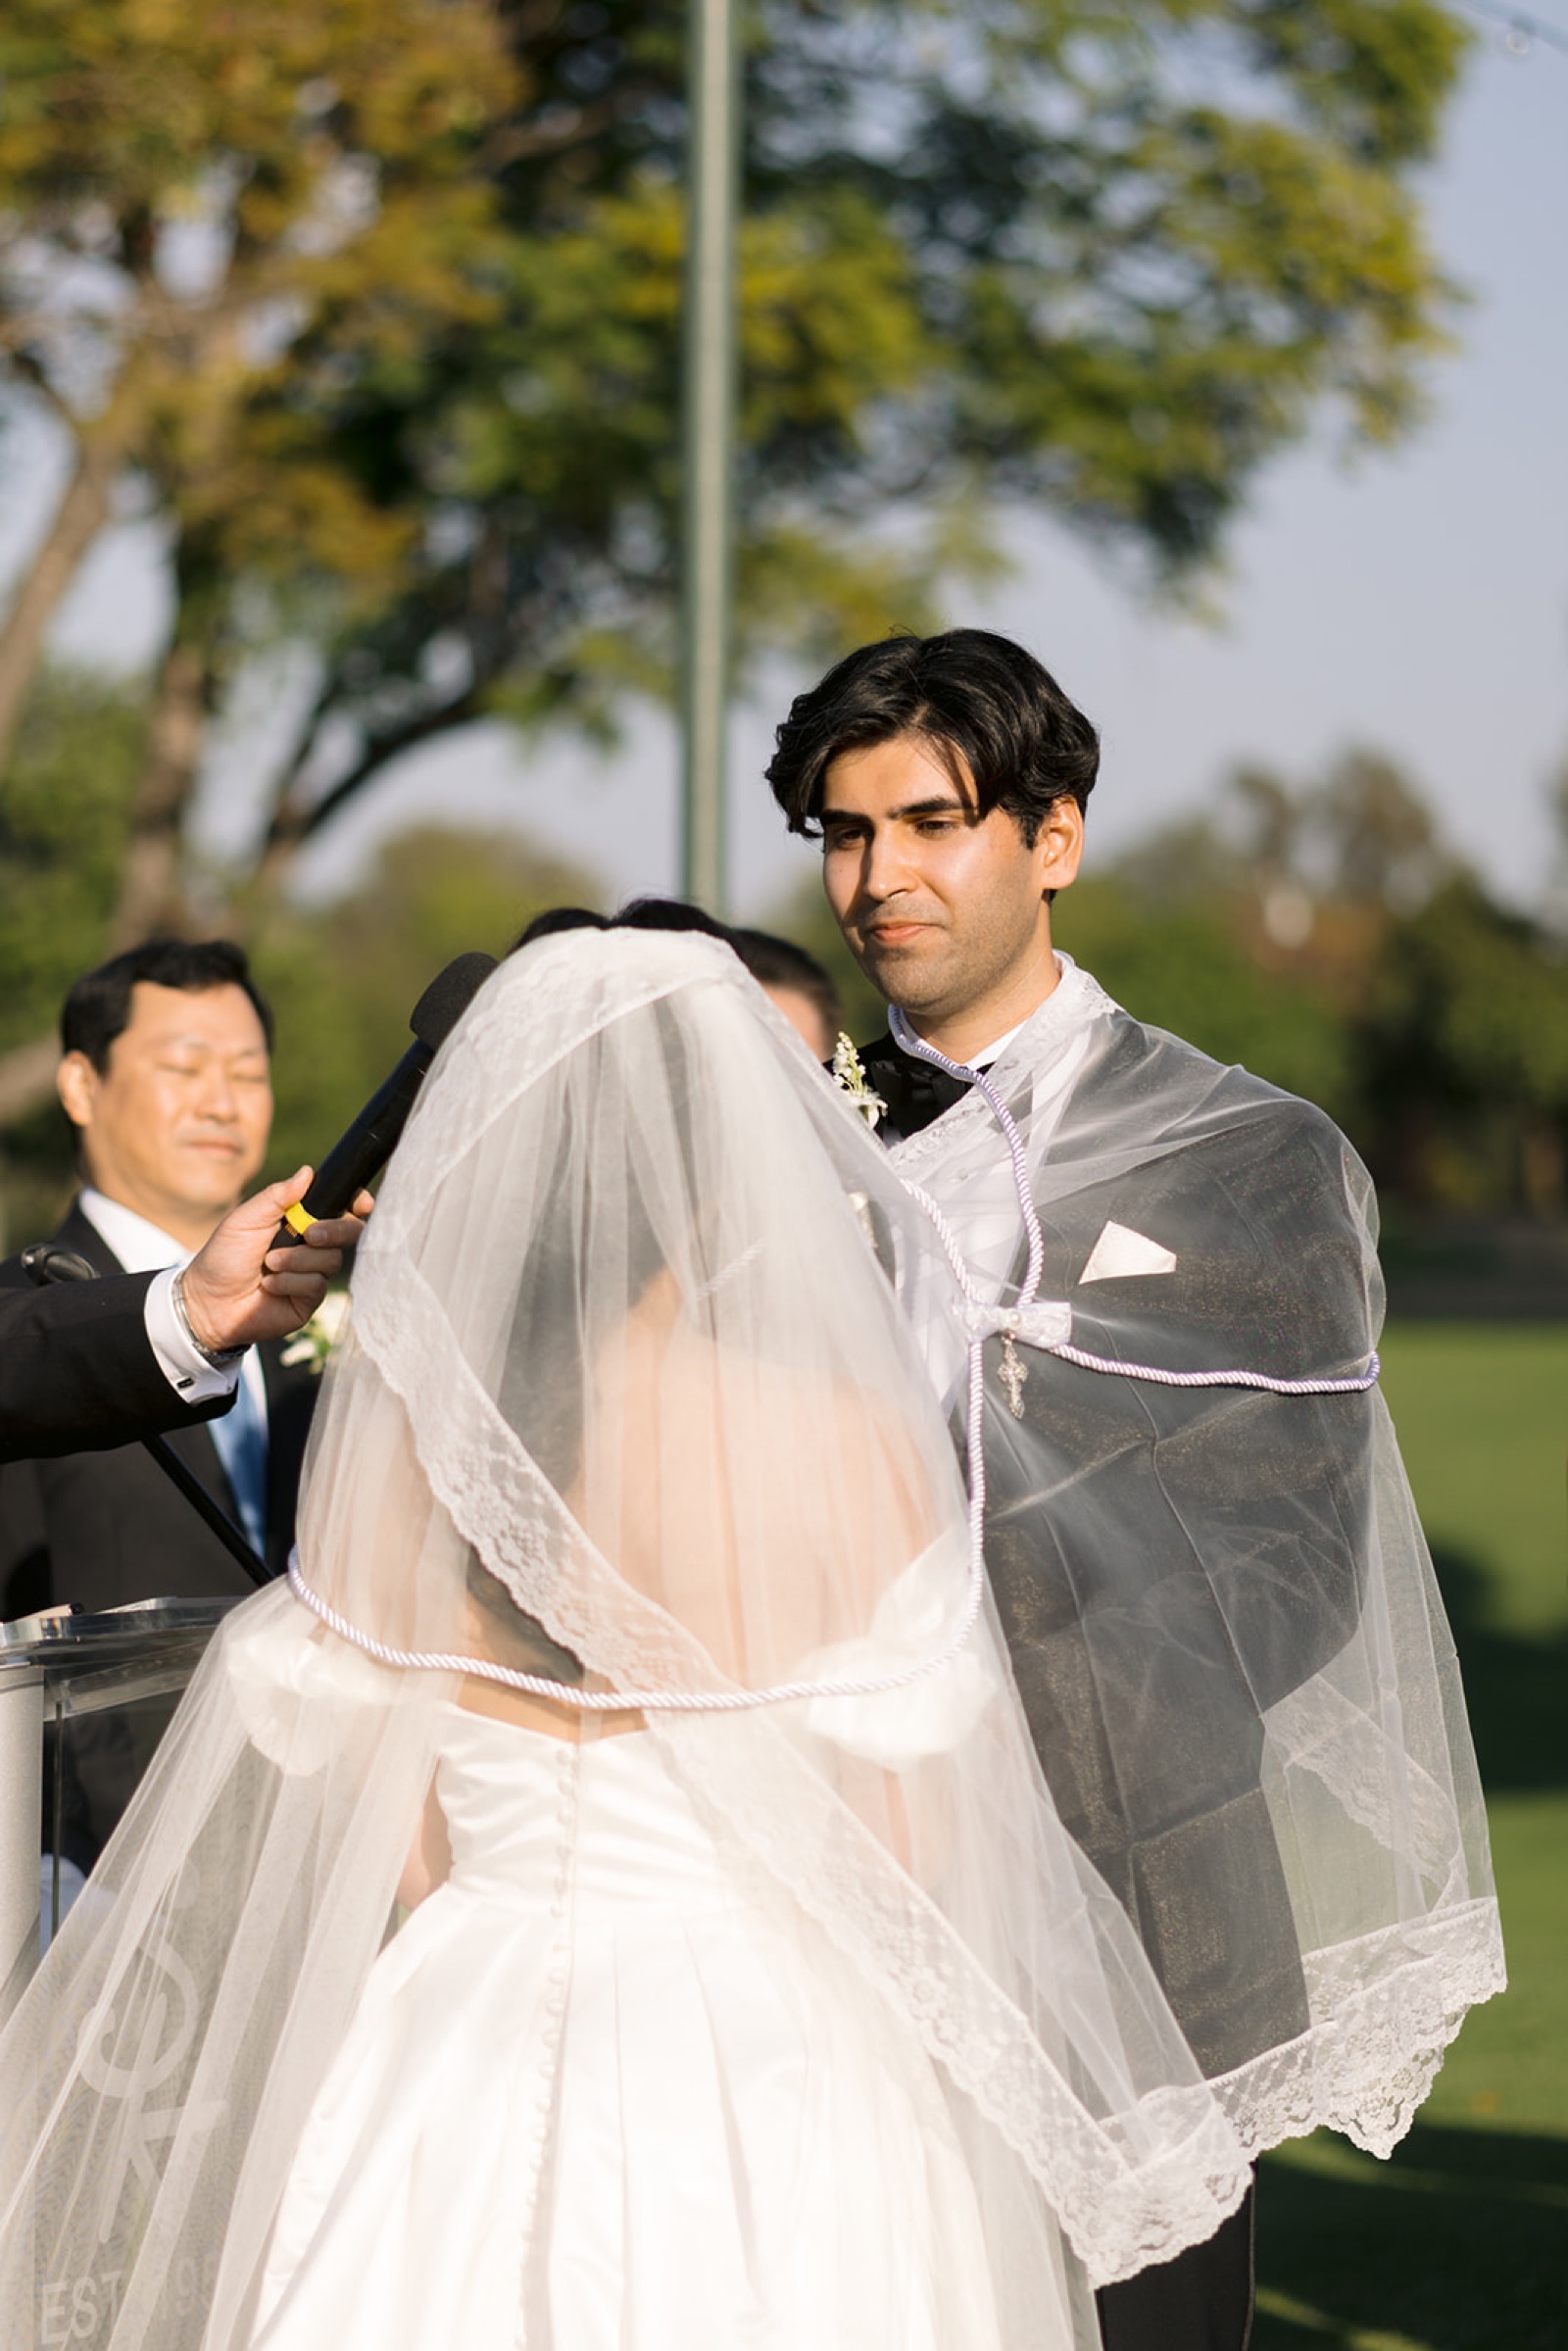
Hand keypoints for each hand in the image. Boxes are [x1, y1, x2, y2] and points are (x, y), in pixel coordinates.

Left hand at [181, 1168, 373, 1351]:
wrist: (208, 1302)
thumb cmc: (224, 1256)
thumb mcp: (246, 1219)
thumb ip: (277, 1196)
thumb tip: (308, 1172)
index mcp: (299, 1220)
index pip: (339, 1207)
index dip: (357, 1203)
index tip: (361, 1203)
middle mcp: (312, 1246)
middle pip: (349, 1232)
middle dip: (334, 1230)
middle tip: (309, 1234)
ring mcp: (313, 1273)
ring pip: (331, 1260)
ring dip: (297, 1260)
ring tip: (268, 1264)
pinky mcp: (309, 1299)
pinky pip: (316, 1285)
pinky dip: (290, 1282)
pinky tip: (269, 1285)